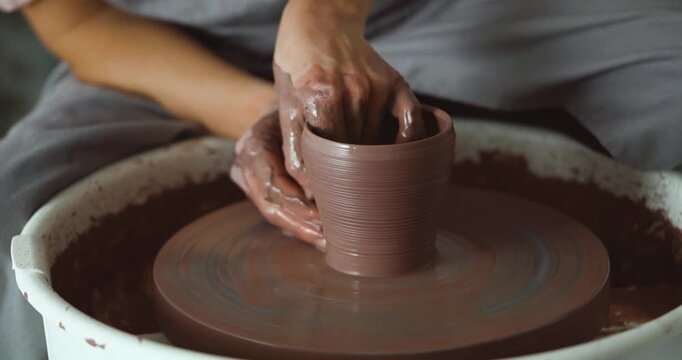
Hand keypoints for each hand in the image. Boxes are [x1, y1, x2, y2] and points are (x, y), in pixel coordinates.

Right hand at [230, 111, 324, 248]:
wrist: (281, 106)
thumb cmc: (299, 110)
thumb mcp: (304, 121)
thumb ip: (309, 148)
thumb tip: (327, 184)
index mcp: (253, 147)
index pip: (272, 184)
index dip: (295, 203)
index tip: (320, 216)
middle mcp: (243, 166)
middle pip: (270, 204)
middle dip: (299, 224)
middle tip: (326, 237)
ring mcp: (247, 180)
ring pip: (272, 213)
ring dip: (301, 230)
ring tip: (326, 241)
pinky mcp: (258, 189)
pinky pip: (277, 212)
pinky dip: (298, 225)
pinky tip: (319, 236)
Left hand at [273, 0, 425, 196]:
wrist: (321, 27)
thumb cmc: (298, 70)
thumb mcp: (286, 106)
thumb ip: (295, 149)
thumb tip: (309, 190)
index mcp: (319, 96)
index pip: (330, 155)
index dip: (329, 177)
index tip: (327, 192)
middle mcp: (352, 90)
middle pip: (357, 152)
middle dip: (351, 173)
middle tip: (347, 187)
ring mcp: (377, 86)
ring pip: (380, 140)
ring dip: (373, 159)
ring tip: (365, 171)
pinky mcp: (396, 83)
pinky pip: (411, 122)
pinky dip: (407, 143)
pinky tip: (399, 157)